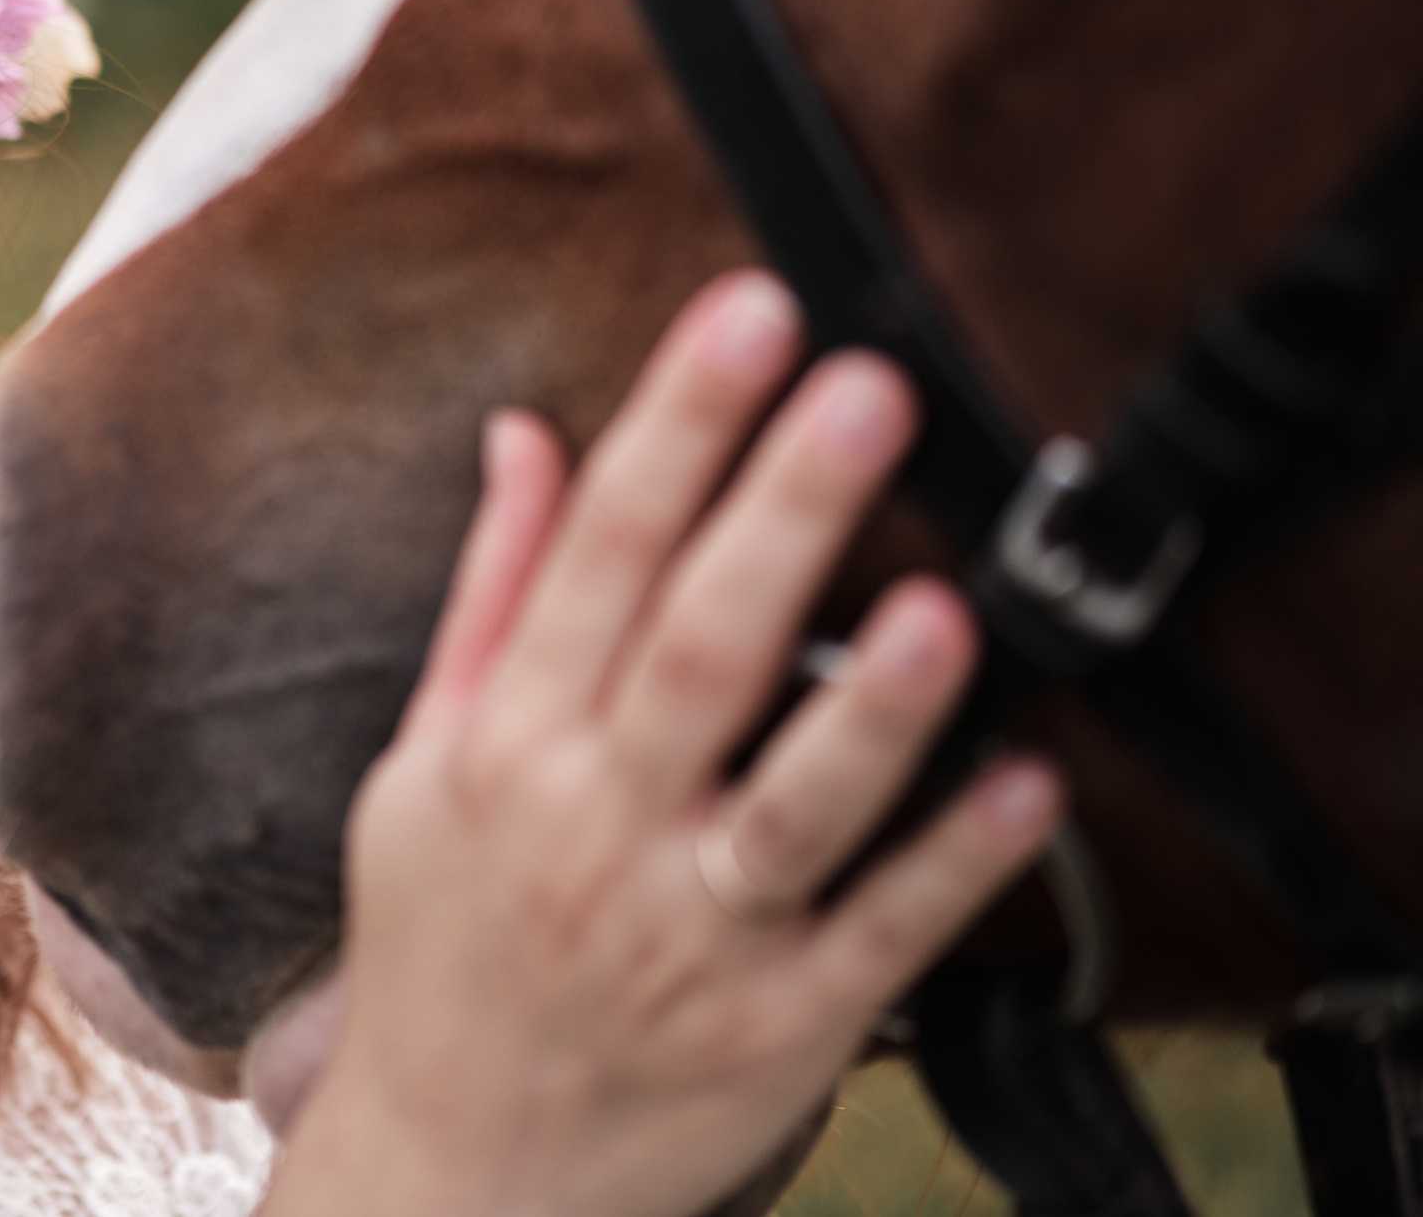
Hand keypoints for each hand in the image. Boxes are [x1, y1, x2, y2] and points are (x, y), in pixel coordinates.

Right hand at [261, 270, 1060, 1216]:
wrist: (453, 1168)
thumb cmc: (441, 947)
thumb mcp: (420, 764)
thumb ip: (490, 593)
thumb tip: (523, 432)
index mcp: (505, 749)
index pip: (590, 559)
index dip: (673, 429)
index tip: (745, 316)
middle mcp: (593, 830)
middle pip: (696, 654)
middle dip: (779, 515)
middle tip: (865, 389)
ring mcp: (690, 935)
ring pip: (792, 807)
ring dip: (875, 708)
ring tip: (945, 606)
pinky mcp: (778, 1028)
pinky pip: (878, 940)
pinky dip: (951, 866)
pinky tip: (1027, 788)